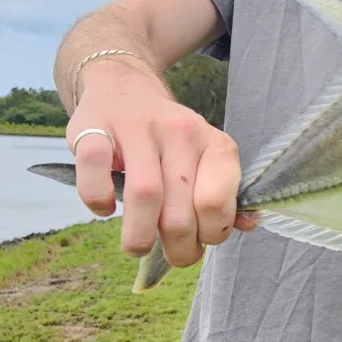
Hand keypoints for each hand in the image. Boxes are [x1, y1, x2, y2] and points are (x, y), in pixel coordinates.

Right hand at [67, 61, 256, 268]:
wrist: (123, 87)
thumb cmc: (169, 139)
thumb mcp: (205, 159)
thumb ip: (223, 194)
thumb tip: (248, 226)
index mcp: (215, 143)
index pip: (216, 203)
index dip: (210, 235)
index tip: (200, 241)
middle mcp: (181, 131)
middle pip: (180, 210)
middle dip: (178, 247)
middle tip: (173, 254)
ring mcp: (137, 128)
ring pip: (144, 194)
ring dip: (140, 236)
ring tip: (138, 246)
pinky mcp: (94, 129)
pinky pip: (95, 173)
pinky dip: (97, 200)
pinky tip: (105, 209)